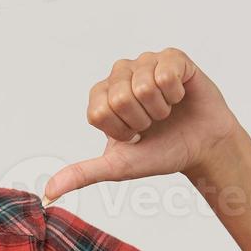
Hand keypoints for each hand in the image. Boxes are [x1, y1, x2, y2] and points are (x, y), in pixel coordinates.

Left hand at [42, 48, 241, 203]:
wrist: (202, 147)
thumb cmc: (160, 152)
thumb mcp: (118, 166)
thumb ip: (82, 174)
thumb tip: (49, 193)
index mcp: (101, 96)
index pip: (99, 112)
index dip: (121, 130)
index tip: (134, 135)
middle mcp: (119, 74)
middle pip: (120, 98)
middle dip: (142, 120)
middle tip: (153, 123)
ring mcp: (145, 62)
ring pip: (144, 85)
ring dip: (160, 108)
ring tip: (166, 110)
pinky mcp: (172, 57)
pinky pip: (166, 73)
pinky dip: (176, 93)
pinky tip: (180, 96)